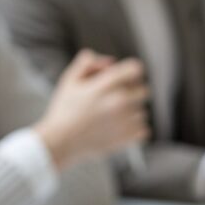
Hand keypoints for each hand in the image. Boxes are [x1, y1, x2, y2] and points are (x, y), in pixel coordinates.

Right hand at [34, 50, 149, 169]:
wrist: (60, 142)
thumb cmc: (64, 110)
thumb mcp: (70, 80)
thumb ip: (88, 63)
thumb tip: (111, 62)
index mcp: (106, 85)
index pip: (136, 69)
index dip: (130, 72)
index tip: (123, 78)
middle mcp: (120, 101)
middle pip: (144, 90)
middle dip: (132, 92)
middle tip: (116, 100)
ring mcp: (126, 120)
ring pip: (142, 111)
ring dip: (132, 113)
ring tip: (112, 117)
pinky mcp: (128, 138)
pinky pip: (143, 129)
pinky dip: (134, 129)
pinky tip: (118, 128)